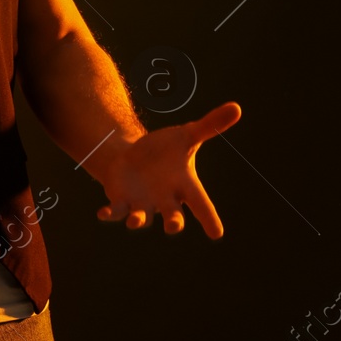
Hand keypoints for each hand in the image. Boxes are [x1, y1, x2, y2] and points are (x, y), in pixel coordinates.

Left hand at [93, 100, 240, 237]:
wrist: (136, 157)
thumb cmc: (166, 150)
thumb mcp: (187, 135)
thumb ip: (210, 125)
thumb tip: (237, 107)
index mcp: (184, 186)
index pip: (201, 204)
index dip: (209, 219)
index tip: (216, 233)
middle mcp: (165, 200)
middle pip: (173, 216)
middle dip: (173, 221)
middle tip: (174, 225)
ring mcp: (142, 203)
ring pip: (142, 218)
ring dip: (138, 220)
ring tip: (135, 222)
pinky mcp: (121, 200)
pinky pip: (116, 211)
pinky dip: (110, 214)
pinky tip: (102, 214)